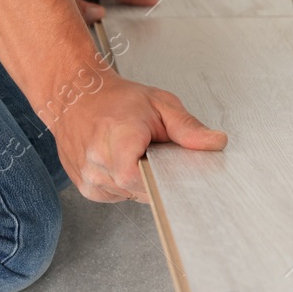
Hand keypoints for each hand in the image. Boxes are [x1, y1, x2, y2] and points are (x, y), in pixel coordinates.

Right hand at [45, 70, 226, 202]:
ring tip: (137, 153)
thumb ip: (188, 127)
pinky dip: (127, 183)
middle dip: (156, 177)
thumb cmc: (116, 99)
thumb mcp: (160, 104)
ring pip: (129, 195)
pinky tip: (125, 161)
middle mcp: (96, 160)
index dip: (159, 179)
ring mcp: (88, 177)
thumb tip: (216, 142)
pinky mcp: (86, 187)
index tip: (170, 168)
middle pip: (139, 190)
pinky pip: (117, 195)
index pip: (136, 178)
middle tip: (157, 154)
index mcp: (116, 137)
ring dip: (141, 180)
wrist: (76, 96)